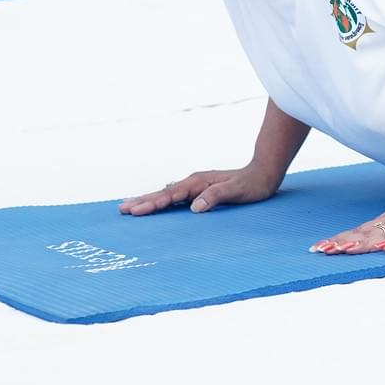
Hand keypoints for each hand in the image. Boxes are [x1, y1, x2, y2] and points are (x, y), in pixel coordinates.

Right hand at [119, 165, 280, 215]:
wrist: (263, 173)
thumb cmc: (251, 185)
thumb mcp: (236, 192)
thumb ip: (216, 197)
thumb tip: (194, 207)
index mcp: (198, 183)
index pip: (171, 195)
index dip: (153, 204)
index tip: (136, 211)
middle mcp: (193, 182)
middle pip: (163, 193)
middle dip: (142, 201)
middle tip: (121, 209)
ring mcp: (195, 185)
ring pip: (166, 193)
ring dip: (147, 200)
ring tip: (128, 206)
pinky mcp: (199, 190)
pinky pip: (174, 196)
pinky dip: (160, 200)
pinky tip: (154, 203)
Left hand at [311, 196, 384, 255]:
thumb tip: (370, 244)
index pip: (361, 230)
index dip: (341, 239)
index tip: (319, 248)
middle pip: (366, 232)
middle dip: (342, 242)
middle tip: (321, 251)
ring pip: (383, 235)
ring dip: (361, 243)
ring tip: (342, 250)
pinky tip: (383, 248)